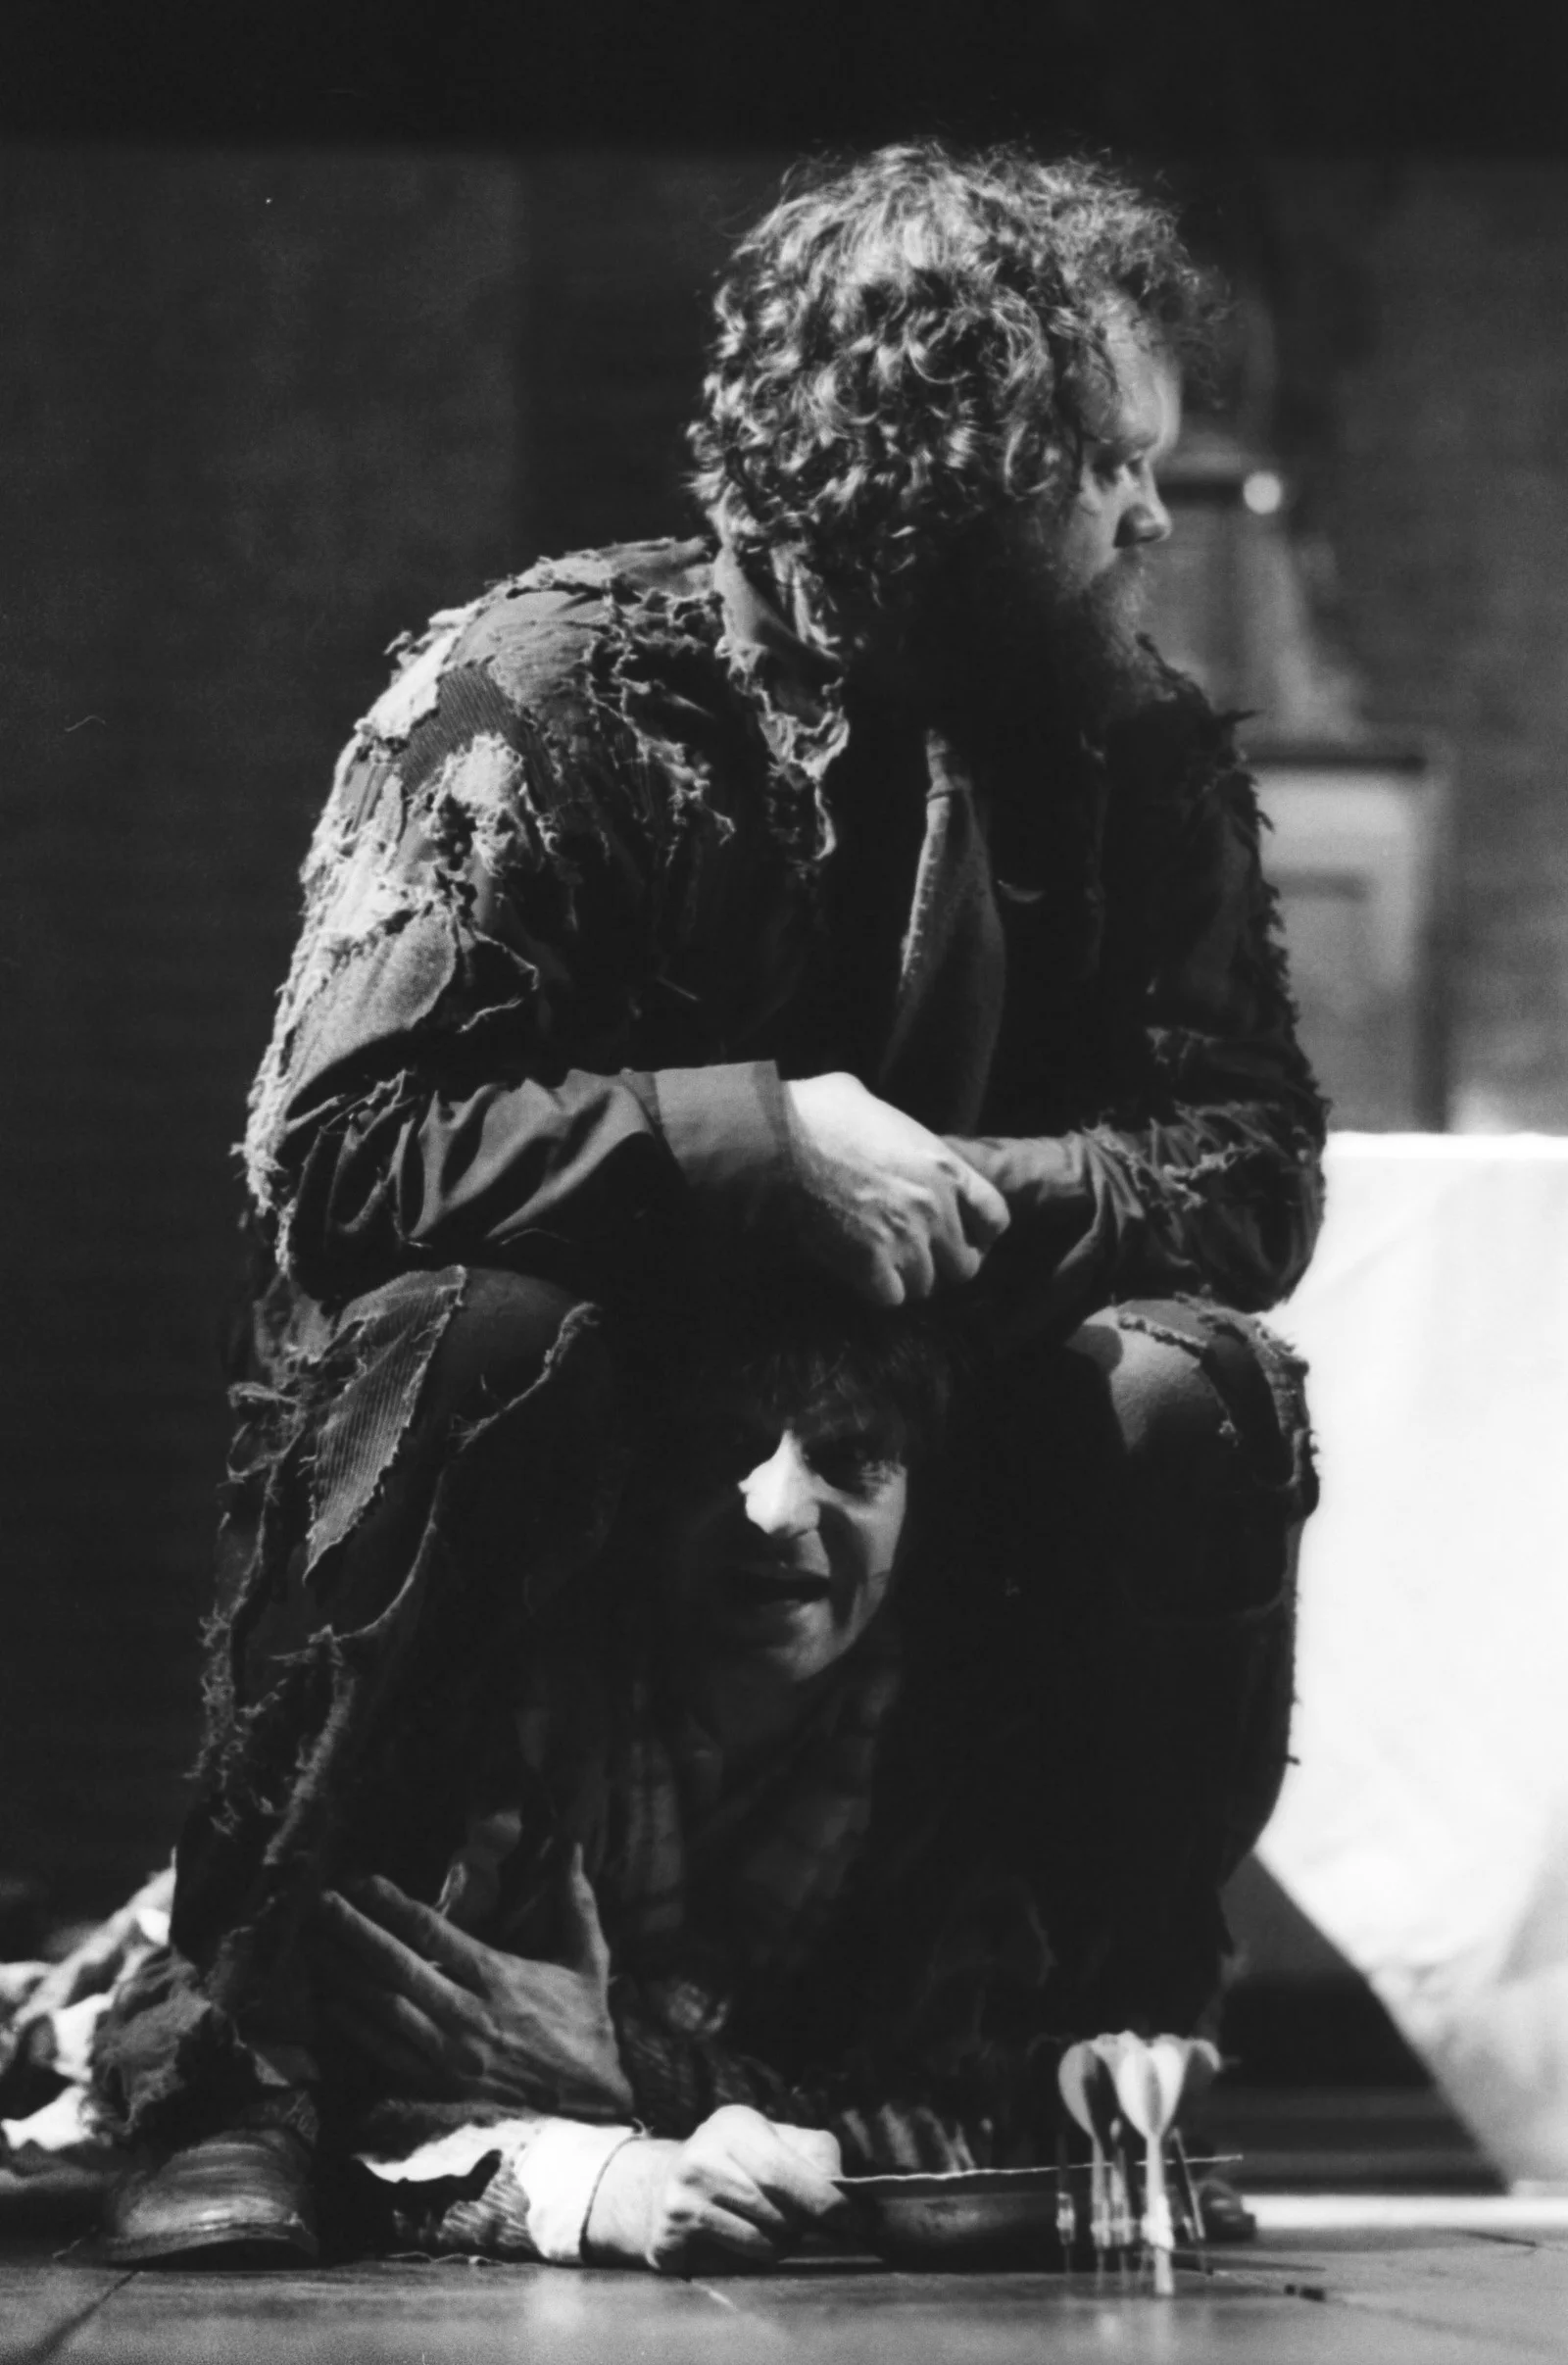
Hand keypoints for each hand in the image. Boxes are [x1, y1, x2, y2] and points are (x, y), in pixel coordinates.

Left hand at [311, 1848, 633, 2120]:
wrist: (590, 2100)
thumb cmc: (586, 2021)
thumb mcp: (590, 1957)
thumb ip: (577, 1901)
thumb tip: (572, 1845)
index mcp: (500, 1978)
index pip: (433, 1934)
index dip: (393, 1905)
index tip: (364, 1881)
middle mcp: (468, 2015)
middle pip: (397, 1967)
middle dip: (354, 1931)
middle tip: (322, 1902)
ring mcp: (450, 2054)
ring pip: (384, 2008)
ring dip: (344, 1974)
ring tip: (313, 1943)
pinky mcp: (440, 2083)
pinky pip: (386, 2051)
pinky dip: (354, 2026)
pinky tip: (329, 2001)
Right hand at [585, 2105, 845, 2272]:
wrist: (662, 2185)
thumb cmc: (737, 2163)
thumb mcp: (773, 2140)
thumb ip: (813, 2155)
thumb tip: (847, 2191)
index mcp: (733, 2125)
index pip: (781, 2170)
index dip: (825, 2201)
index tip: (859, 2220)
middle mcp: (700, 2158)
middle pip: (777, 2213)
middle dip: (808, 2226)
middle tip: (818, 2229)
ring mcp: (680, 2200)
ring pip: (762, 2244)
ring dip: (782, 2245)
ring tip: (771, 2228)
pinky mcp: (669, 2240)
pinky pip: (735, 2263)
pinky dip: (750, 2258)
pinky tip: (737, 2239)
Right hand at [783, 1072, 1008, 1305]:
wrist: (778, 1144)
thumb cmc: (818, 1113)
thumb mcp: (872, 1104)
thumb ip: (895, 1130)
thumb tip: (879, 1126)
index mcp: (944, 1166)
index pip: (996, 1218)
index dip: (980, 1232)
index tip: (963, 1234)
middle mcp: (935, 1208)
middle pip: (965, 1266)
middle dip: (943, 1264)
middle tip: (919, 1257)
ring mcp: (904, 1239)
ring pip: (926, 1287)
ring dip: (907, 1279)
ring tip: (886, 1265)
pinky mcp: (869, 1264)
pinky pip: (891, 1298)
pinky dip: (878, 1291)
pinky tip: (862, 1274)